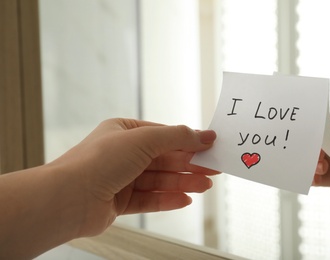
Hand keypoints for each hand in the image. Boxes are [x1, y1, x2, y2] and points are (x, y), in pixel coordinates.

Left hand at [51, 118, 217, 236]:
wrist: (68, 198)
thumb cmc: (97, 161)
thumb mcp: (144, 139)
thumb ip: (177, 137)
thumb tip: (204, 135)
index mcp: (124, 132)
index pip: (164, 135)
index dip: (188, 140)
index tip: (210, 145)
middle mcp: (123, 154)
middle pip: (164, 158)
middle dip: (189, 164)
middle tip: (213, 168)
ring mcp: (121, 178)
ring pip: (160, 179)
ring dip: (183, 182)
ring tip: (205, 185)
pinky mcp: (120, 201)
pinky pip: (150, 199)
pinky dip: (168, 199)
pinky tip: (185, 199)